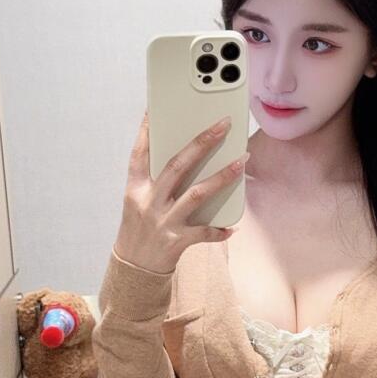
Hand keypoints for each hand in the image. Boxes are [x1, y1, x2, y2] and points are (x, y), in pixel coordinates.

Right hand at [114, 109, 246, 272]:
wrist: (134, 268)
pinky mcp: (177, 241)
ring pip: (196, 194)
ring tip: (242, 160)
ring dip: (222, 176)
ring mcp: (163, 222)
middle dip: (202, 142)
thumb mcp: (137, 201)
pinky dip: (219, 230)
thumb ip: (156, 180)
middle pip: (177, 166)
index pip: (140, 154)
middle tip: (223, 124)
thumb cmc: (140, 227)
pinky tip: (232, 226)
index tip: (155, 109)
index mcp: (135, 189)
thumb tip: (186, 154)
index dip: (146, 131)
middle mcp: (149, 202)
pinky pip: (204, 233)